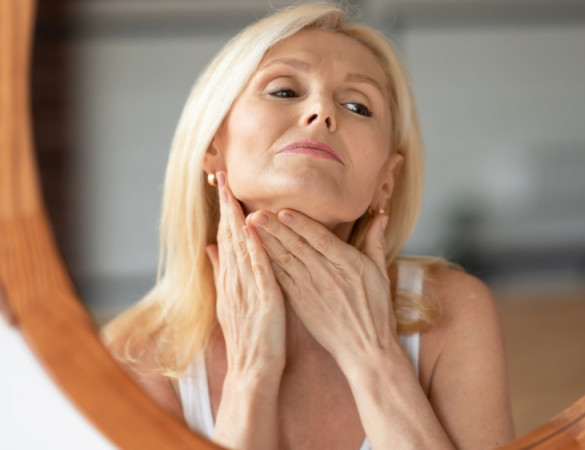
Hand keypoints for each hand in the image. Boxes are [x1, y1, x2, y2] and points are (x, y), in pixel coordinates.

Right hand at [206, 171, 285, 375]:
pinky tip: (251, 227)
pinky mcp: (262, 298)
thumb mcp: (231, 301)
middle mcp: (234, 279)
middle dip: (225, 203)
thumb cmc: (248, 336)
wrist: (251, 368)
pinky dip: (253, 246)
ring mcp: (246, 287)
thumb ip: (221, 272)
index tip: (222, 183)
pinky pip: (257, 267)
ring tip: (232, 189)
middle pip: (227, 234)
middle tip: (223, 173)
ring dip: (235, 217)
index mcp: (230, 278)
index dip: (223, 209)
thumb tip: (210, 246)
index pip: (225, 236)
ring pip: (239, 245)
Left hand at [250, 209, 394, 370]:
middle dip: (275, 229)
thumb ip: (376, 242)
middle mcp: (327, 275)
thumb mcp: (381, 273)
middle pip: (297, 247)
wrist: (365, 349)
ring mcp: (311, 290)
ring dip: (266, 243)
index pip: (320, 238)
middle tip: (256, 213)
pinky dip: (267, 265)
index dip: (301, 224)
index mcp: (348, 264)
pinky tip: (254, 253)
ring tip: (250, 227)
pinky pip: (281, 280)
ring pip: (285, 261)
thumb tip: (381, 216)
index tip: (283, 210)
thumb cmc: (376, 310)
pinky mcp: (300, 303)